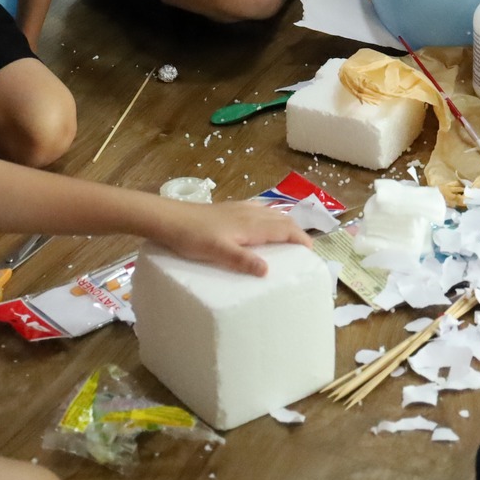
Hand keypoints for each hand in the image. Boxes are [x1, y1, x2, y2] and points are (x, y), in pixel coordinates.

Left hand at [152, 199, 311, 276]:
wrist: (169, 218)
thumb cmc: (192, 236)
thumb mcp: (217, 252)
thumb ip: (242, 260)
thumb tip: (267, 271)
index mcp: (251, 224)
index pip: (285, 228)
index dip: (301, 238)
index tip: (311, 253)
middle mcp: (250, 213)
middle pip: (282, 219)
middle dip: (296, 232)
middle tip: (302, 251)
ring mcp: (239, 208)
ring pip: (271, 213)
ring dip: (284, 224)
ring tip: (287, 240)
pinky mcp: (229, 208)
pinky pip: (258, 210)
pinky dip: (269, 218)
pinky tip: (261, 226)